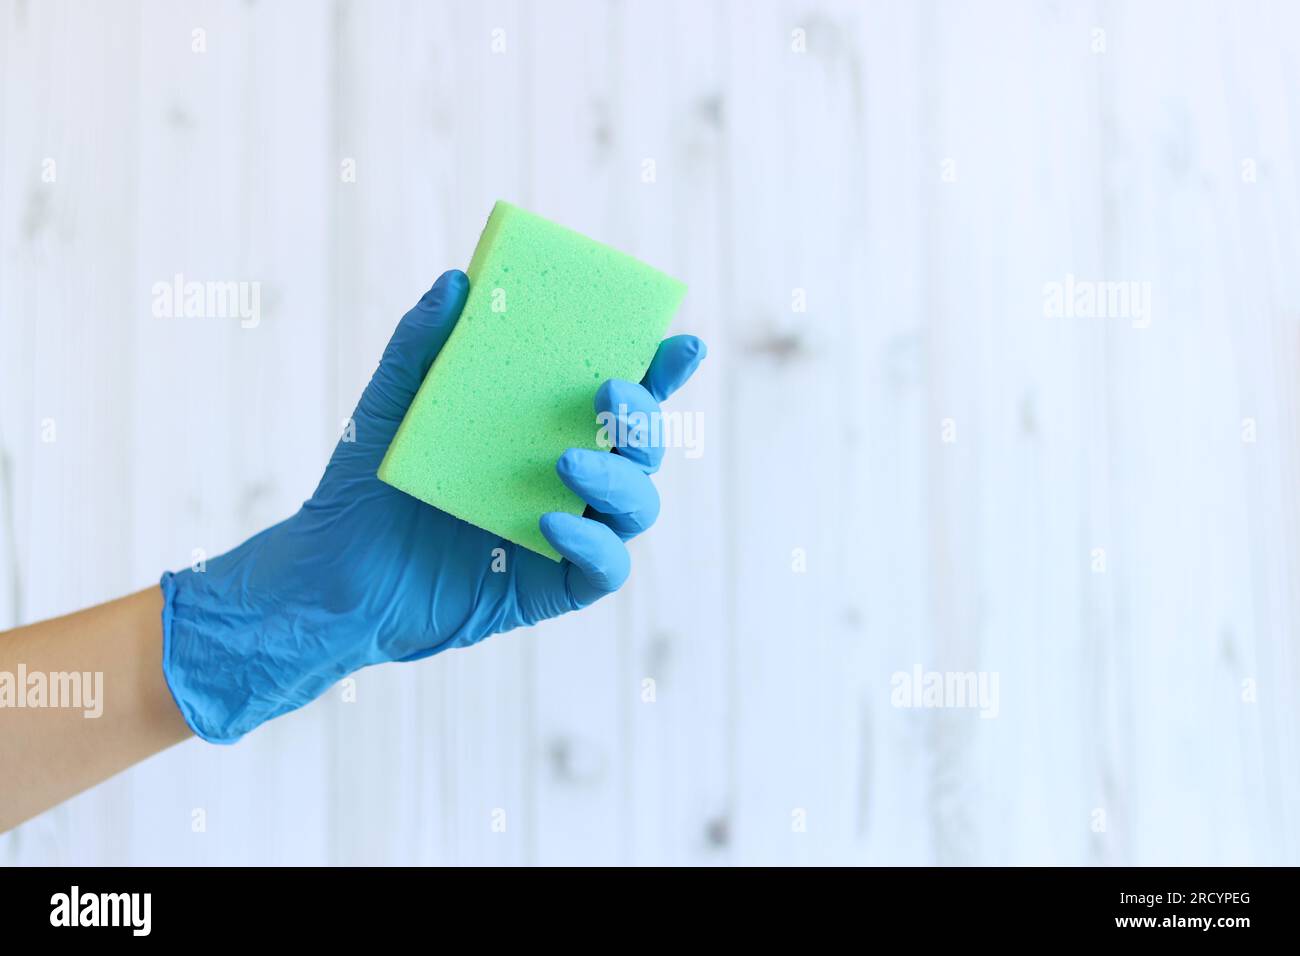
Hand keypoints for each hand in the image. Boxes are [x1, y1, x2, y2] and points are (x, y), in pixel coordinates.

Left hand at [161, 270, 705, 742]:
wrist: (334, 581)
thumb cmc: (364, 491)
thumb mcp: (387, 411)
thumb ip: (418, 346)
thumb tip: (455, 281)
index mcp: (544, 429)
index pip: (619, 396)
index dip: (661, 372)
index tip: (680, 344)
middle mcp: (569, 476)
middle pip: (642, 445)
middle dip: (643, 416)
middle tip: (608, 393)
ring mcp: (569, 531)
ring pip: (638, 504)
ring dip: (619, 479)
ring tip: (567, 460)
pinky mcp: (555, 586)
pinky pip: (604, 567)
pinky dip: (593, 542)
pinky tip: (552, 521)